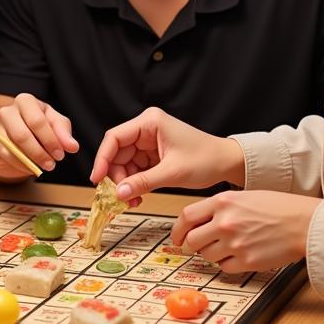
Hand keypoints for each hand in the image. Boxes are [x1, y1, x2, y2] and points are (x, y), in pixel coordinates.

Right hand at [0, 93, 78, 178]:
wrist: (12, 136)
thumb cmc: (36, 127)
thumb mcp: (53, 124)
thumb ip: (63, 133)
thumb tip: (72, 146)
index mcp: (26, 101)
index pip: (38, 121)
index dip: (50, 140)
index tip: (61, 154)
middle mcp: (8, 110)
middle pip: (23, 134)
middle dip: (40, 152)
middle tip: (52, 164)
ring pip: (13, 147)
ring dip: (31, 160)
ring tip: (44, 167)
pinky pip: (5, 156)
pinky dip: (21, 165)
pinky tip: (31, 168)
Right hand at [90, 107, 245, 199]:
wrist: (227, 163)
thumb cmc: (206, 160)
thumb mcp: (172, 173)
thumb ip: (143, 182)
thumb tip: (118, 194)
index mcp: (149, 122)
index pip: (114, 138)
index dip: (102, 159)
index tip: (96, 179)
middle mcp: (146, 129)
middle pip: (117, 153)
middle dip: (117, 176)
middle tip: (120, 197)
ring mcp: (149, 142)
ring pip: (124, 163)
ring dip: (125, 183)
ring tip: (133, 200)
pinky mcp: (153, 154)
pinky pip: (135, 169)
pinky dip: (134, 183)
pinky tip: (138, 196)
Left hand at [171, 190, 317, 272]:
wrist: (304, 223)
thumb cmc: (278, 208)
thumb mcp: (243, 196)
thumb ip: (219, 207)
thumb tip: (197, 223)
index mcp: (223, 202)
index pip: (186, 217)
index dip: (177, 230)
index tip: (177, 237)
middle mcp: (225, 222)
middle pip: (192, 240)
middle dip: (192, 245)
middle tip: (198, 246)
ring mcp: (235, 243)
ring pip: (206, 256)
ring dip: (211, 254)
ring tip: (227, 247)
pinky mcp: (246, 261)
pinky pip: (224, 267)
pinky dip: (227, 264)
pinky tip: (239, 254)